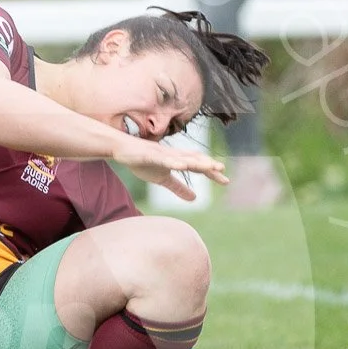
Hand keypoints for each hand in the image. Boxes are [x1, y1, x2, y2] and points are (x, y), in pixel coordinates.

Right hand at [114, 137, 228, 201]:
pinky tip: (181, 165)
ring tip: (209, 166)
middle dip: (208, 165)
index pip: (198, 167)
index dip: (211, 173)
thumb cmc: (143, 162)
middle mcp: (173, 155)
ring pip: (182, 157)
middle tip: (222, 171)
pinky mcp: (149, 154)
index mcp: (177, 160)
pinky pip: (163, 158)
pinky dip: (173, 161)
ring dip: (196, 161)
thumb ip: (178, 188)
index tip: (225, 181)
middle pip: (194, 159)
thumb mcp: (162, 179)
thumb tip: (195, 199)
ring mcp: (162, 153)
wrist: (122, 149)